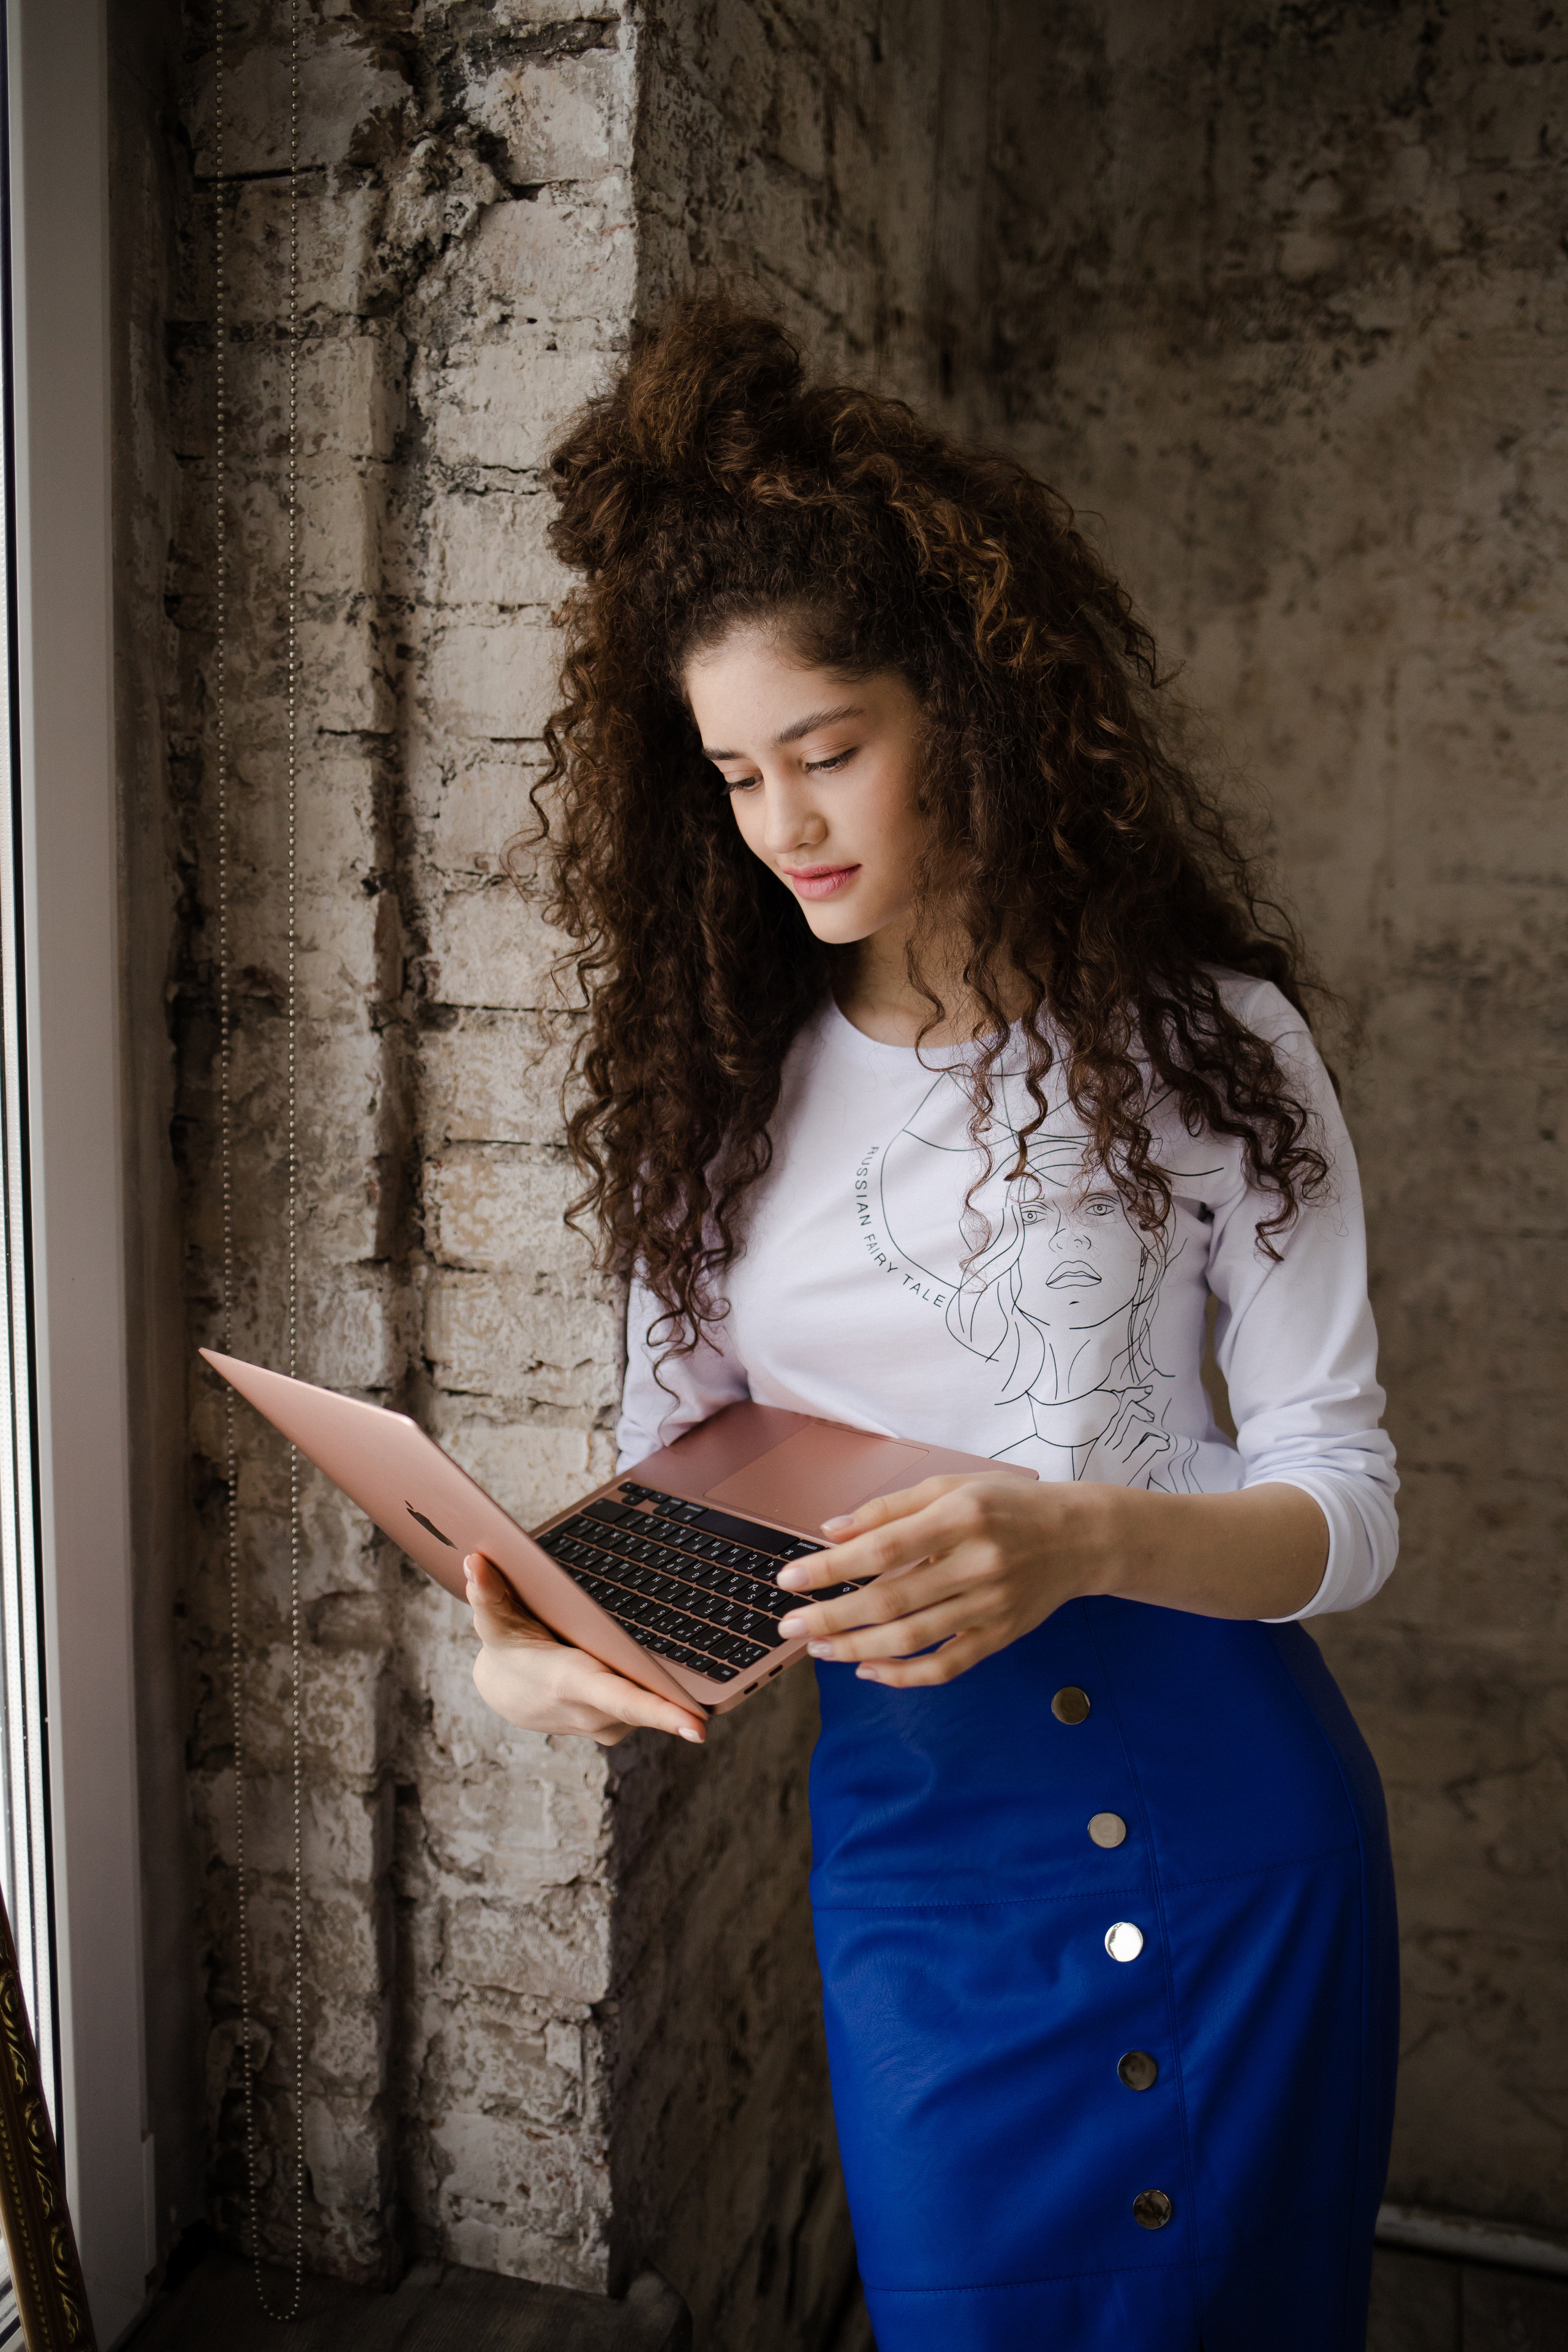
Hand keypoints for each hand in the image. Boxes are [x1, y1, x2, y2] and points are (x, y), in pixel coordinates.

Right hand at [464, 1552, 707, 1744]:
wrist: (505, 1694)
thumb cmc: (507, 1649)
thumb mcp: (493, 1622)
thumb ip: (487, 1594)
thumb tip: (474, 1561)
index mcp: (571, 1684)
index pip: (623, 1700)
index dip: (662, 1714)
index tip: (699, 1727)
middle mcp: (592, 1713)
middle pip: (650, 1708)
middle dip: (683, 1704)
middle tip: (719, 1703)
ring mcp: (608, 1726)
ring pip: (653, 1706)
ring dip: (670, 1693)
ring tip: (688, 1681)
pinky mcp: (618, 1727)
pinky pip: (649, 1708)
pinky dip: (660, 1695)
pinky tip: (670, 1678)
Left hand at [775, 1475, 1115, 1687]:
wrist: (1081, 1537)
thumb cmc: (1009, 1505)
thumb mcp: (951, 1486)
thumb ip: (889, 1508)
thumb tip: (830, 1531)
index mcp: (960, 1517)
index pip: (882, 1548)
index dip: (831, 1567)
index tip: (791, 1578)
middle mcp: (976, 1563)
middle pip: (890, 1600)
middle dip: (831, 1617)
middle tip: (790, 1625)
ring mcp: (990, 1606)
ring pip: (912, 1638)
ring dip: (856, 1648)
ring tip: (818, 1648)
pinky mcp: (1000, 1636)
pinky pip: (946, 1665)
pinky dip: (904, 1674)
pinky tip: (868, 1670)